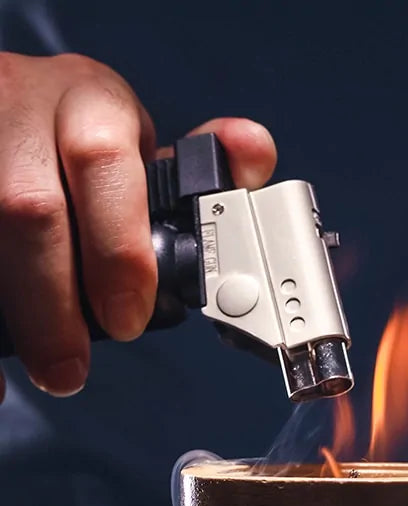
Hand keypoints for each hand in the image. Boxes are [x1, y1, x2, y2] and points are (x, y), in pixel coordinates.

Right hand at [0, 52, 275, 402]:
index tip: (128, 320)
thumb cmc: (85, 146)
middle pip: (30, 208)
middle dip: (53, 303)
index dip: (117, 249)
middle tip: (69, 369)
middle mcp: (22, 107)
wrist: (8, 114)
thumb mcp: (142, 149)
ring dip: (15, 310)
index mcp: (90, 103)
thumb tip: (253, 152)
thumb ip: (204, 168)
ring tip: (39, 372)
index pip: (104, 162)